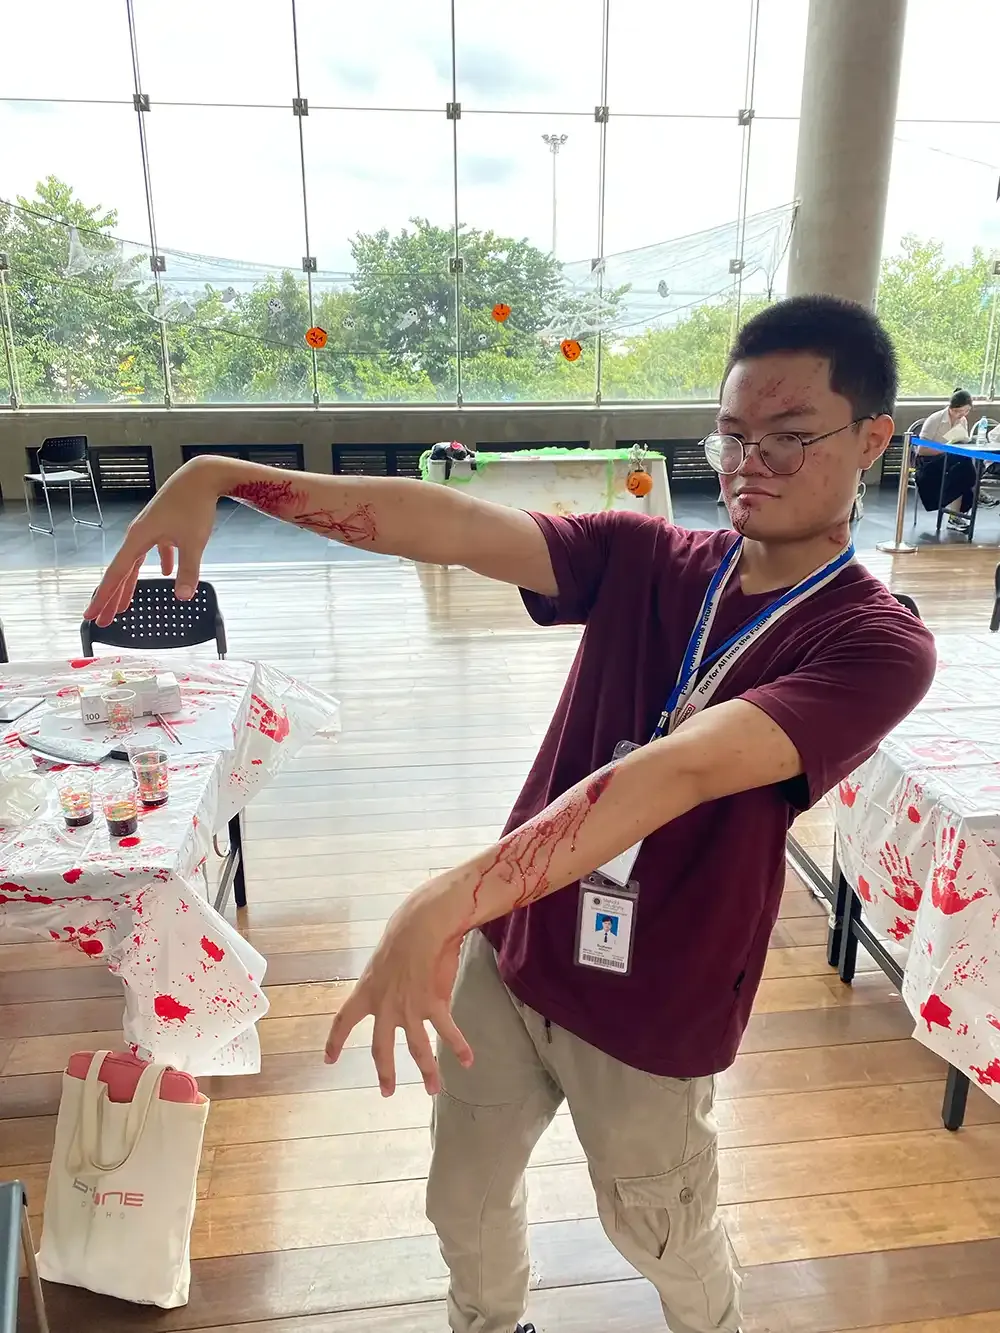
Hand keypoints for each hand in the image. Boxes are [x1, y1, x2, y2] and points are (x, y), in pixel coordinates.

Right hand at [84, 456, 229, 625]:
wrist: (202, 475)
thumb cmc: (195, 505)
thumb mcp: (194, 542)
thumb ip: (188, 571)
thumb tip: (183, 597)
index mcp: (138, 538)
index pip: (117, 574)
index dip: (104, 596)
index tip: (92, 615)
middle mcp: (139, 534)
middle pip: (121, 572)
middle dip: (112, 597)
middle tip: (102, 619)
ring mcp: (150, 529)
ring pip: (135, 563)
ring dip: (130, 584)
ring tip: (124, 605)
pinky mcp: (164, 525)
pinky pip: (155, 549)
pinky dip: (160, 562)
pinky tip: (167, 573)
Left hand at [325, 881, 473, 1095]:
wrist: (422, 926)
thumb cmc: (404, 933)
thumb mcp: (384, 960)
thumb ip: (388, 980)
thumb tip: (401, 988)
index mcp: (366, 992)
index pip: (343, 1020)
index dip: (335, 1041)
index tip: (329, 1059)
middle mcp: (385, 1006)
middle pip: (380, 1048)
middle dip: (384, 1072)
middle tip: (386, 1092)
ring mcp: (409, 1009)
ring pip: (417, 1048)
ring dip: (427, 1070)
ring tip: (433, 1089)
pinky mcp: (433, 1004)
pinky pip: (447, 1031)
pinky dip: (459, 1045)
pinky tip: (468, 1060)